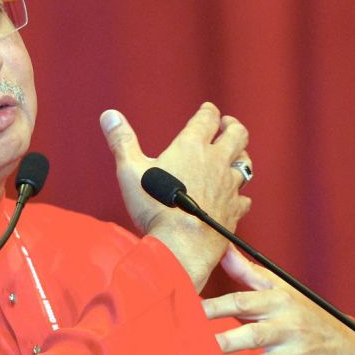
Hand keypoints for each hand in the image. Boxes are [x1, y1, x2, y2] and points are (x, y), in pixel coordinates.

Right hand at [100, 102, 251, 289]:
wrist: (181, 245)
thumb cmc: (154, 208)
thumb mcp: (130, 170)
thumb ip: (121, 141)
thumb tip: (109, 115)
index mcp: (192, 147)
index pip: (207, 119)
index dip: (208, 111)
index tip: (208, 109)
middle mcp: (216, 162)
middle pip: (237, 135)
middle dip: (233, 126)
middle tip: (228, 124)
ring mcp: (229, 187)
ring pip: (245, 164)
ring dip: (241, 156)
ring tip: (236, 154)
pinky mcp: (234, 210)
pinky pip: (245, 198)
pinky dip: (241, 194)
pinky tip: (236, 197)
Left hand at [203, 244, 354, 354]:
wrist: (348, 351)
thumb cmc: (306, 315)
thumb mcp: (282, 289)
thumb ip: (249, 272)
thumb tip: (222, 248)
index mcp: (279, 303)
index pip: (243, 302)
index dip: (216, 306)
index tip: (191, 309)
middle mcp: (287, 329)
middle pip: (252, 335)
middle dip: (224, 342)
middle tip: (195, 347)